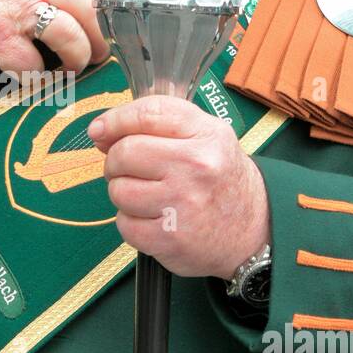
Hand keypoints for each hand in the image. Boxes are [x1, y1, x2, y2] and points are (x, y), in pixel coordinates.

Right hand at [0, 0, 108, 73]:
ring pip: (73, 40)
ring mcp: (17, 11)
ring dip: (75, 61)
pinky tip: (27, 74)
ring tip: (64, 68)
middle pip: (90, 12)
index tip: (95, 35)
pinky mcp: (0, 41)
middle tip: (93, 57)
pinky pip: (37, 69)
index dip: (96, 18)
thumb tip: (77, 12)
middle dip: (97, 41)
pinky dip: (37, 78)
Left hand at [88, 95, 270, 278]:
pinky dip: (131, 223)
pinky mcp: (169, 238)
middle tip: (130, 170)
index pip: (148, 113)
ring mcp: (183, 204)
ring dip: (124, 194)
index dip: (115, 120)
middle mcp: (197, 166)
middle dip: (116, 161)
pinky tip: (154, 219)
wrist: (252, 229)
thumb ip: (157, 125)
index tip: (100, 130)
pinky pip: (124, 224)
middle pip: (124, 152)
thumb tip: (100, 131)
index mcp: (206, 134)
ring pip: (119, 190)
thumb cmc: (218, 179)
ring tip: (148, 197)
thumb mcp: (205, 137)